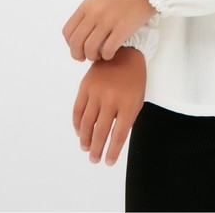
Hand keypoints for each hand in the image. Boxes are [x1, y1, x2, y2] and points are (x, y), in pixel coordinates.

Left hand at [63, 0, 155, 60]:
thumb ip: (89, 14)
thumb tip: (82, 35)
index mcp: (87, 6)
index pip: (68, 31)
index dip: (70, 44)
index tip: (77, 48)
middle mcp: (94, 13)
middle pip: (76, 43)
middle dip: (78, 55)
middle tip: (85, 57)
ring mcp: (108, 21)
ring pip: (90, 48)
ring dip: (92, 57)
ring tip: (99, 56)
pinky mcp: (122, 29)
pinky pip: (107, 50)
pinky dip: (107, 56)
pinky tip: (110, 53)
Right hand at [73, 46, 145, 165]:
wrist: (125, 52)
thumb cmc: (134, 78)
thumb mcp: (138, 98)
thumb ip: (127, 118)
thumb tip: (113, 141)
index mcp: (129, 103)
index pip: (119, 134)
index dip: (112, 151)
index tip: (108, 161)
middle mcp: (112, 98)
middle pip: (101, 131)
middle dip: (97, 149)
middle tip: (94, 159)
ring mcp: (97, 92)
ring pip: (86, 123)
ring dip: (84, 139)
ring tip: (86, 148)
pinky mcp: (85, 86)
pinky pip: (77, 110)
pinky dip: (76, 124)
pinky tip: (79, 132)